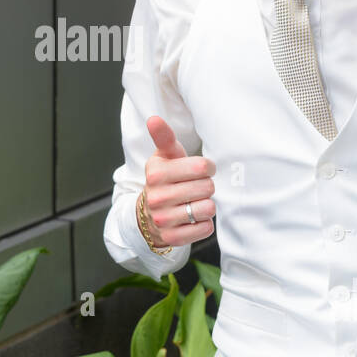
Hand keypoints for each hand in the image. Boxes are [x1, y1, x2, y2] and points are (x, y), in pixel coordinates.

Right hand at [141, 115, 215, 246]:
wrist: (148, 214)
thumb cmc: (165, 179)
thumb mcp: (165, 157)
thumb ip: (164, 137)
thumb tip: (153, 119)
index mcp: (156, 173)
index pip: (202, 167)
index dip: (207, 168)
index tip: (200, 170)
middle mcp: (156, 197)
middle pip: (207, 188)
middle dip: (206, 187)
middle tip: (195, 188)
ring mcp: (163, 219)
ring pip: (208, 209)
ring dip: (206, 206)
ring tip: (194, 202)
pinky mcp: (172, 238)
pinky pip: (205, 228)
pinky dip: (204, 223)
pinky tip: (192, 218)